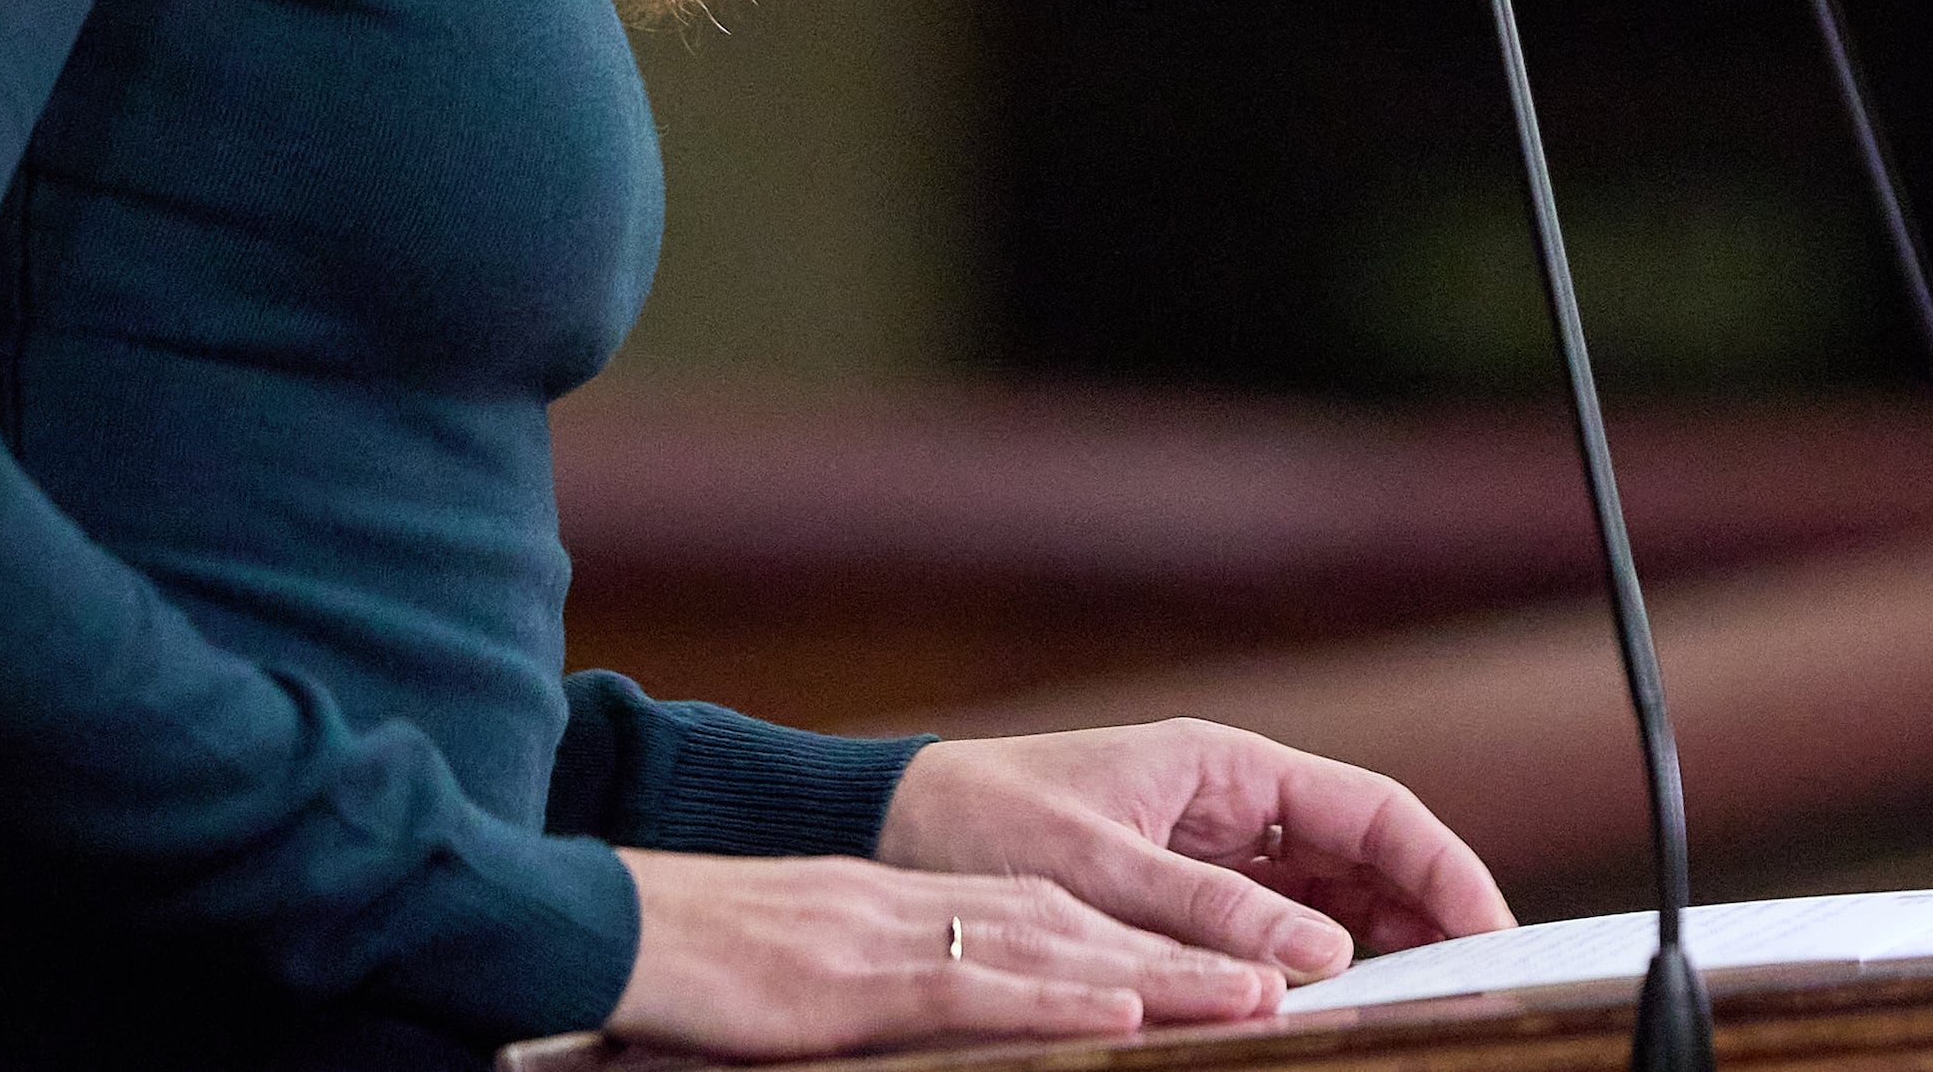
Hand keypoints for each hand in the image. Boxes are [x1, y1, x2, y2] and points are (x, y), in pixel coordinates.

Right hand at [605, 850, 1287, 1057]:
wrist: (626, 926)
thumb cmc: (727, 965)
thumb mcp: (846, 973)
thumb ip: (926, 987)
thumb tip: (1002, 1022)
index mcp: (944, 910)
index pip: (1086, 926)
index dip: (1179, 946)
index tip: (1265, 969)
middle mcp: (944, 913)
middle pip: (1101, 931)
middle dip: (1206, 955)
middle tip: (1307, 975)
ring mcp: (908, 940)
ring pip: (1064, 952)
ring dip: (1168, 974)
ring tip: (1259, 994)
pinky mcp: (865, 979)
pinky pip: (976, 986)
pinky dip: (1055, 995)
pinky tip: (1121, 1005)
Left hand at [879, 721, 1518, 978]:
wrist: (885, 830)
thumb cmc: (978, 823)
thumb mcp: (1095, 868)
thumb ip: (1207, 911)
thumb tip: (1321, 953)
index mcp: (1225, 766)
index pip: (1374, 810)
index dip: (1444, 869)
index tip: (1492, 932)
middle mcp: (1230, 803)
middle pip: (1365, 857)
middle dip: (1427, 914)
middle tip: (1474, 985)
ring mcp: (1209, 852)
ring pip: (1329, 898)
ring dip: (1378, 947)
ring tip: (1421, 1004)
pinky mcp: (1178, 899)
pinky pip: (1273, 931)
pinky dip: (1313, 968)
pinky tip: (1334, 1009)